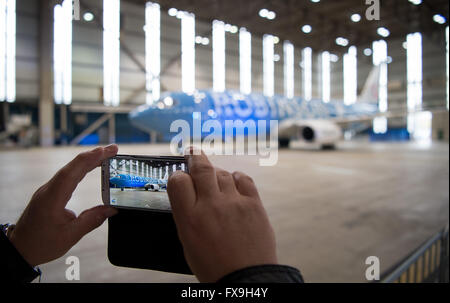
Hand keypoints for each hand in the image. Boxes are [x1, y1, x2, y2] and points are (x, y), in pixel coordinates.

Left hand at [8, 145, 118, 266]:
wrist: (20, 249)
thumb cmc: (41, 244)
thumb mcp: (70, 235)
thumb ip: (92, 220)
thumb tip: (112, 209)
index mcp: (52, 198)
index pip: (72, 172)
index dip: (90, 159)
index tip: (107, 151)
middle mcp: (49, 190)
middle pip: (73, 166)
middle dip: (94, 155)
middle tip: (114, 149)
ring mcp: (48, 190)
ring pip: (70, 169)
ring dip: (88, 160)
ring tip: (106, 155)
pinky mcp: (50, 193)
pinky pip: (67, 176)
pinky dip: (81, 168)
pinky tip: (91, 166)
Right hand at [167, 148, 277, 281]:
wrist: (247, 279)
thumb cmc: (215, 266)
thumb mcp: (188, 243)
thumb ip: (186, 216)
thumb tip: (188, 196)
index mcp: (190, 218)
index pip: (178, 181)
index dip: (177, 176)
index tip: (180, 177)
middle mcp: (211, 205)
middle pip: (201, 168)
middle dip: (195, 157)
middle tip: (193, 153)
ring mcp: (234, 203)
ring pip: (222, 173)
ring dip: (217, 173)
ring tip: (216, 180)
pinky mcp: (254, 204)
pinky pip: (244, 179)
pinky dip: (237, 178)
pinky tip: (234, 183)